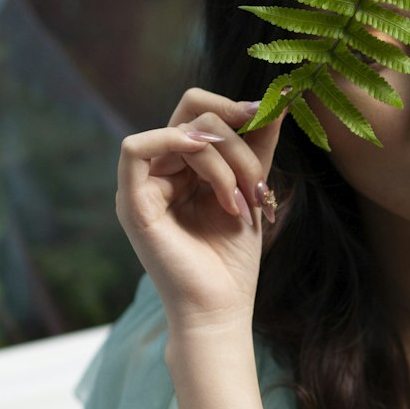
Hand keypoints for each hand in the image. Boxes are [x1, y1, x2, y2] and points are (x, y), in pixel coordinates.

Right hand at [116, 88, 283, 332]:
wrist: (221, 309)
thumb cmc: (233, 261)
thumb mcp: (252, 189)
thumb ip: (258, 145)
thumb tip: (278, 98)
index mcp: (184, 168)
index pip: (200, 112)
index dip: (233, 107)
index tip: (268, 114)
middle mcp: (160, 172)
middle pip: (191, 112)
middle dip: (235, 136)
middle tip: (257, 176)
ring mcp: (142, 186)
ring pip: (182, 130)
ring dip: (225, 158)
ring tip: (242, 199)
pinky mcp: (131, 204)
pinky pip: (135, 148)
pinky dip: (175, 141)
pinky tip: (211, 172)